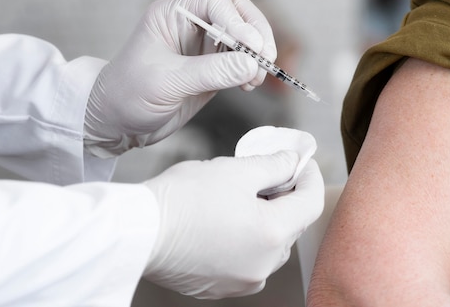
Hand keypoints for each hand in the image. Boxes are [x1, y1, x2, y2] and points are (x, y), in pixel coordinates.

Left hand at [83, 0, 276, 157]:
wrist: (116, 123)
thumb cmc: (128, 94)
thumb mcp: (168, 82)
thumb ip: (211, 72)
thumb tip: (250, 65)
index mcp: (172, 14)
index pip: (214, 1)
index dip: (237, 19)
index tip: (251, 45)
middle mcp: (191, 24)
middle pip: (236, 13)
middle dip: (255, 34)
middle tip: (265, 58)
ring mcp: (204, 47)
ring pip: (243, 37)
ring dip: (256, 55)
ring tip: (256, 78)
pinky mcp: (213, 69)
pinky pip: (241, 62)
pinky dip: (251, 70)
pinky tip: (250, 84)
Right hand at [142, 152, 324, 298]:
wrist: (138, 231)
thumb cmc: (182, 199)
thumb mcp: (236, 170)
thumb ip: (273, 165)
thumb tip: (291, 162)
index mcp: (272, 234)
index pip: (311, 203)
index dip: (309, 176)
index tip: (302, 162)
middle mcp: (264, 265)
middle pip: (291, 225)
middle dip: (287, 197)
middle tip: (273, 173)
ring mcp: (242, 280)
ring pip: (270, 245)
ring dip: (267, 221)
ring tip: (245, 197)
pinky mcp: (221, 287)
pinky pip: (247, 261)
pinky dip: (246, 241)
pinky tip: (227, 222)